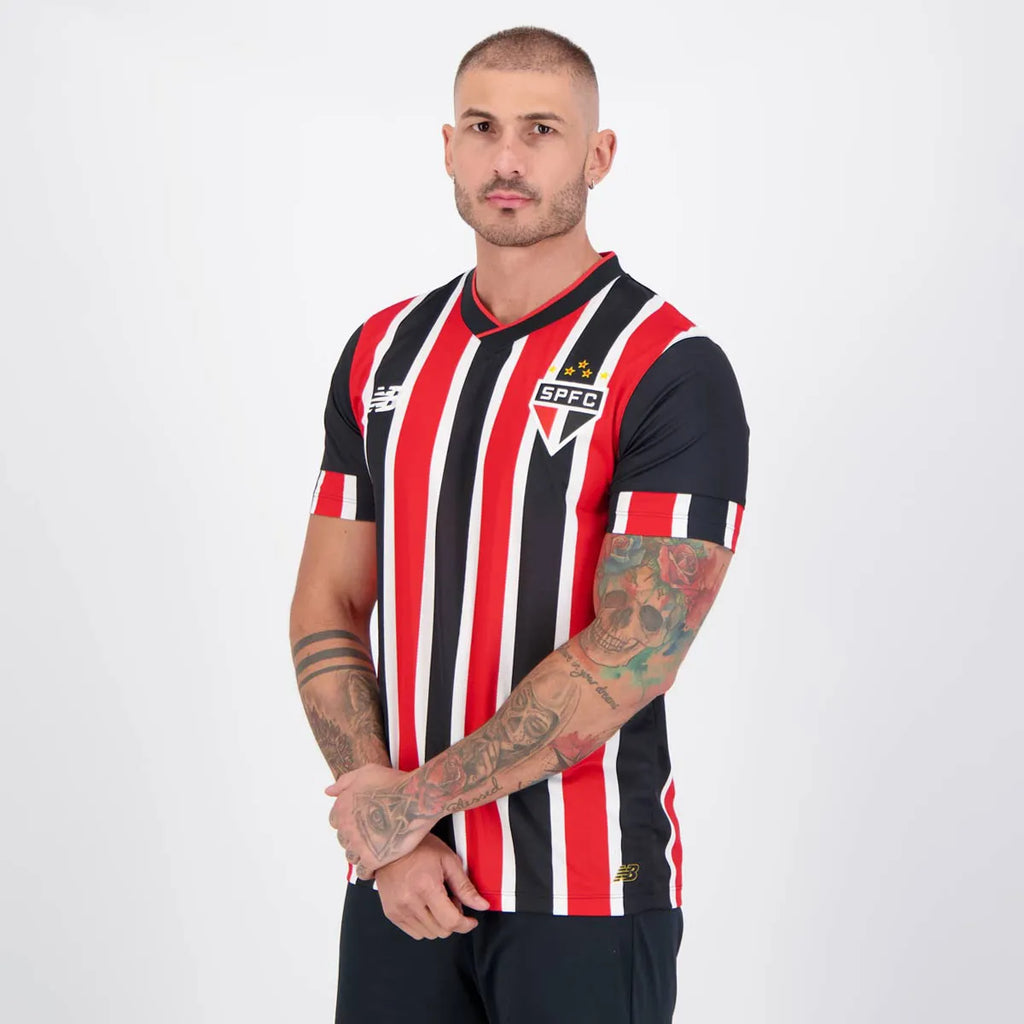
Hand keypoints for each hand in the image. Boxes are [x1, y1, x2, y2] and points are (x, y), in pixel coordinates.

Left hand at [325, 764, 438, 877]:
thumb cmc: (395, 783)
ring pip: (351, 856)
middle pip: (344, 840)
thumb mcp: (366, 772)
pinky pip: (363, 872)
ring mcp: (358, 845)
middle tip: (371, 834)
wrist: (415, 798)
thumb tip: (329, 791)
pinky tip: (377, 864)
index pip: (336, 821)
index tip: (360, 821)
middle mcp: (347, 827)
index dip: (349, 821)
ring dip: (360, 854)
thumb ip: (344, 781)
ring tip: (375, 848)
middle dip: (355, 837)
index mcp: (342, 807)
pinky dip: (368, 870)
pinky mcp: (372, 859)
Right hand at [375, 833, 489, 939]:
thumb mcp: (448, 860)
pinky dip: (425, 924)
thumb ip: (465, 887)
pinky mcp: (391, 914)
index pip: (451, 921)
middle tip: (451, 899)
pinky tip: (425, 906)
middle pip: (441, 931)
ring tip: (436, 900)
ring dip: (439, 923)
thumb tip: (481, 905)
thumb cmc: (419, 847)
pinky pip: (415, 932)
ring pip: (429, 934)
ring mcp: (398, 910)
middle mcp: (410, 902)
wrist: (390, 844)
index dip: (466, 924)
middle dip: (452, 919)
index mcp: (426, 887)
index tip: (471, 920)